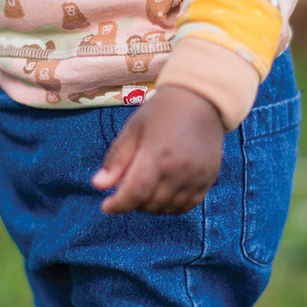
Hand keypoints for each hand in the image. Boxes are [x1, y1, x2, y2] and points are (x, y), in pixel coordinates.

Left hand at [92, 85, 223, 213]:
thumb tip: (98, 186)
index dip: (118, 205)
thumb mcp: (133, 129)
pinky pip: (187, 205)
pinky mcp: (208, 178)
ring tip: (145, 189)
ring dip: (151, 205)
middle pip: (150, 203)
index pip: (135, 193)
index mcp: (157, 154)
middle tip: (127, 188)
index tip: (107, 206)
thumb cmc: (162, 111)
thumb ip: (116, 159)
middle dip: (132, 202)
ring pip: (168, 208)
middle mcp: (179, 169)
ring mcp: (197, 176)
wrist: (201, 98)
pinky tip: (163, 193)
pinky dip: (171, 206)